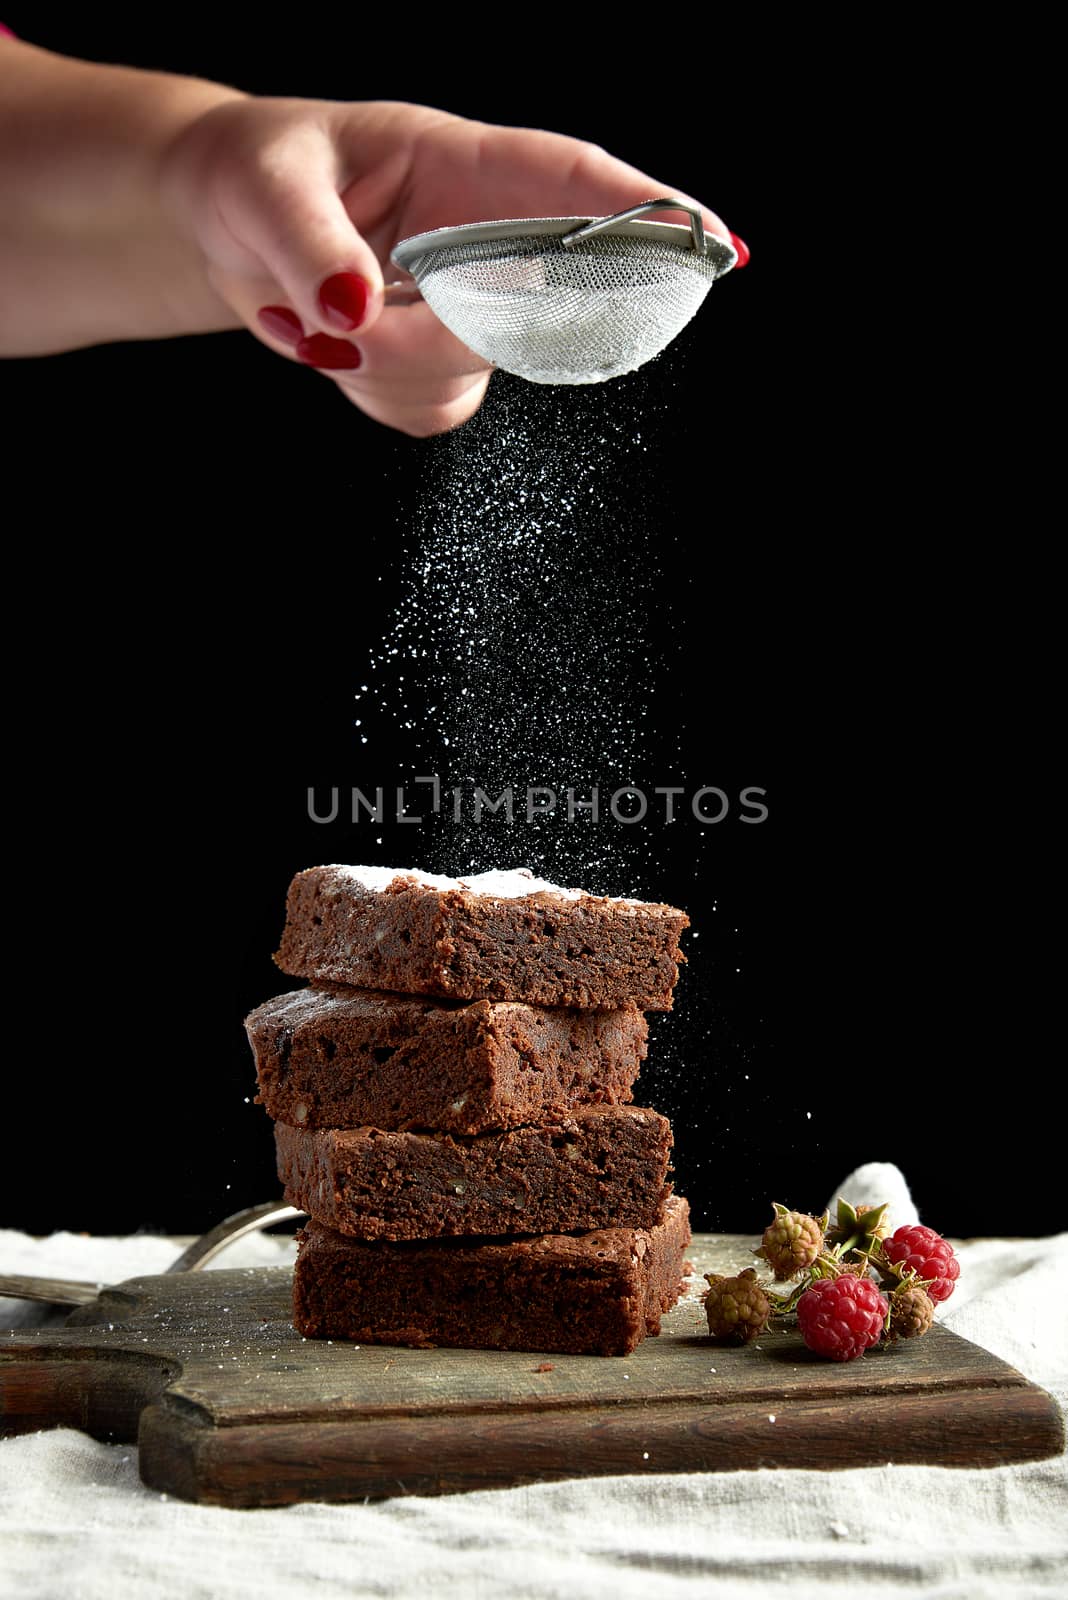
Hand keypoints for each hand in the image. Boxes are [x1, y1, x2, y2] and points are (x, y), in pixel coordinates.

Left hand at [163, 98, 733, 435]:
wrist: (223, 222)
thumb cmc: (254, 171)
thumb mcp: (268, 189)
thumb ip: (313, 248)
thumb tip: (356, 313)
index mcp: (463, 165)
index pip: (575, 185)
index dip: (652, 215)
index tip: (716, 246)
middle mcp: (482, 237)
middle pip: (531, 311)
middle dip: (442, 333)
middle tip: (340, 309)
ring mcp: (467, 306)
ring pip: (473, 376)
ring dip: (386, 365)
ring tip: (315, 311)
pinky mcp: (438, 362)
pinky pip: (430, 411)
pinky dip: (371, 392)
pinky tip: (334, 342)